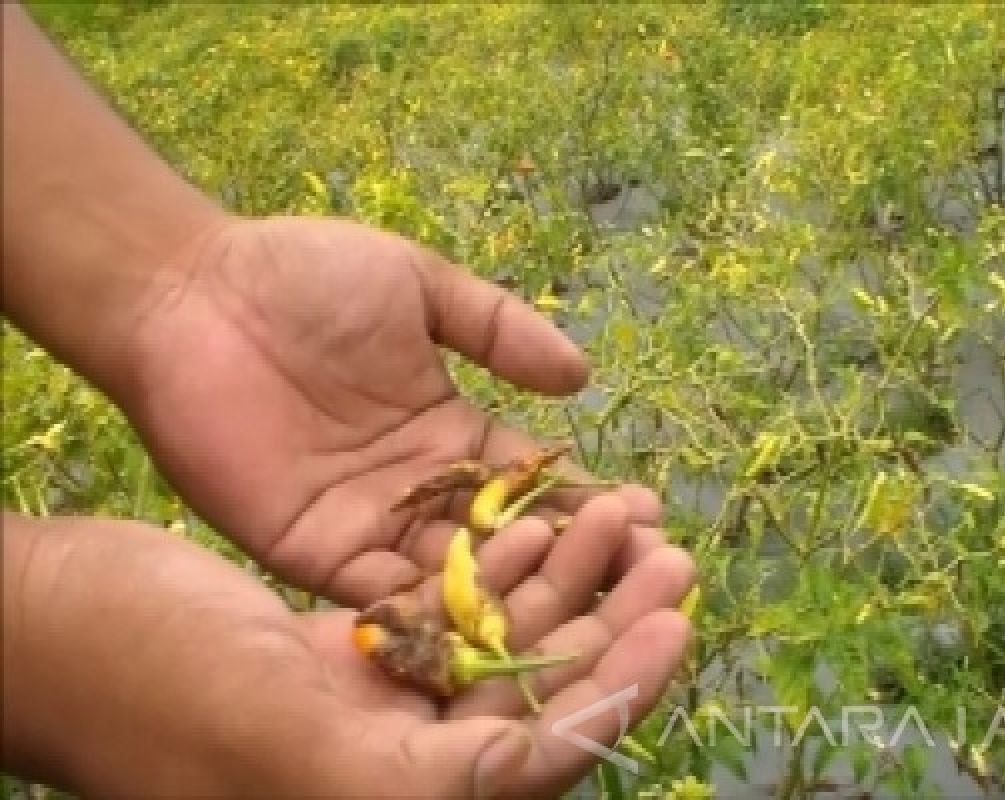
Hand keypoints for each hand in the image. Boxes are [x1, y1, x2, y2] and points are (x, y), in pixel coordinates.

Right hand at [3, 508, 692, 797]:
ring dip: (568, 582)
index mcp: (392, 796)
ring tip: (626, 518)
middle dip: (613, 623)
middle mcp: (393, 761)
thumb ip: (413, 775)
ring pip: (500, 644)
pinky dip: (495, 567)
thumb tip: (538, 765)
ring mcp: (371, 705)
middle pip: (538, 693)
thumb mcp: (284, 738)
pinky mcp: (345, 654)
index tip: (676, 624)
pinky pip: (446, 611)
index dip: (618, 690)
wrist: (44, 627)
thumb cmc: (143, 686)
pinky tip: (540, 521)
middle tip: (674, 557)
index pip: (540, 751)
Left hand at [118, 215, 665, 605]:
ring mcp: (365, 523)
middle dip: (572, 559)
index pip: (531, 478)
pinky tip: (492, 626)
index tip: (652, 516)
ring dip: (520, 592)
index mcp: (446, 427)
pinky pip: (378, 592)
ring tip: (591, 609)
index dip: (587, 497)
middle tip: (644, 580)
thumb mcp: (420, 282)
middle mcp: (415, 487)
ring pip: (454, 574)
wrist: (190, 291)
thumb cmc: (302, 272)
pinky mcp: (309, 550)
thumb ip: (498, 328)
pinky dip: (432, 610)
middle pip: (505, 538)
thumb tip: (582, 377)